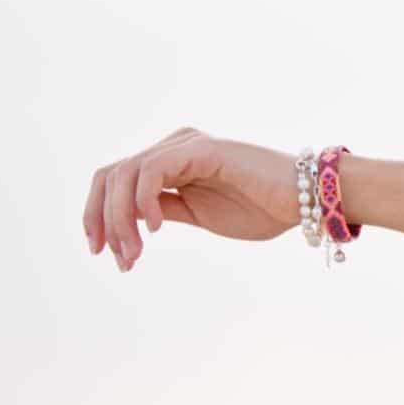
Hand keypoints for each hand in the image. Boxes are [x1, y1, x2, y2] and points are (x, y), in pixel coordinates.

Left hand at [83, 127, 299, 271]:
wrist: (305, 201)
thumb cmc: (262, 208)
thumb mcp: (199, 215)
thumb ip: (165, 210)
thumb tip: (127, 223)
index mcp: (171, 161)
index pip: (115, 180)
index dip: (98, 216)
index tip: (102, 253)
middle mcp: (173, 146)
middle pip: (110, 175)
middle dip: (103, 221)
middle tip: (118, 260)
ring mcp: (185, 144)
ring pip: (125, 175)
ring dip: (121, 220)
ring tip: (134, 253)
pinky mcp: (200, 148)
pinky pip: (152, 171)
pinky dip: (144, 202)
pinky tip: (158, 228)